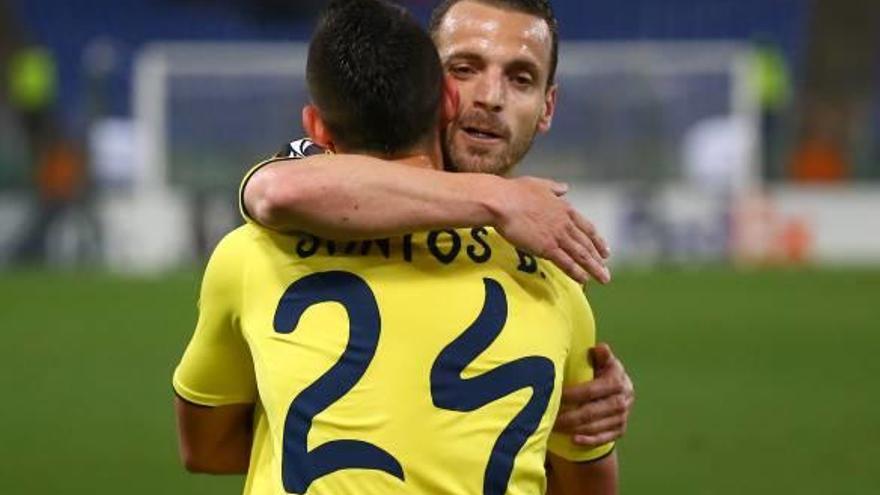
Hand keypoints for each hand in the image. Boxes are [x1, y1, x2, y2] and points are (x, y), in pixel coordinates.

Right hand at [492, 176, 610, 283]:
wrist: (502, 202)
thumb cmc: (515, 192)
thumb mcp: (539, 184)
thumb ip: (554, 188)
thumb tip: (565, 187)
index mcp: (564, 209)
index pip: (586, 227)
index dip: (597, 240)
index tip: (605, 251)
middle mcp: (565, 223)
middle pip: (586, 244)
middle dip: (598, 259)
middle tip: (606, 270)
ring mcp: (557, 236)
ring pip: (581, 255)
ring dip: (594, 268)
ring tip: (603, 279)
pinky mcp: (547, 248)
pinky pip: (566, 262)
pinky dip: (576, 272)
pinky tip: (584, 280)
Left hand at [553, 343, 633, 446]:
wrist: (619, 390)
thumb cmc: (603, 371)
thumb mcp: (603, 360)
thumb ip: (601, 355)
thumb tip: (600, 348)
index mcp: (617, 382)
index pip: (591, 390)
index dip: (571, 395)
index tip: (553, 396)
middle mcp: (622, 401)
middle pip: (591, 412)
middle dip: (568, 417)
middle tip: (549, 418)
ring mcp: (622, 417)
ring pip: (595, 427)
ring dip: (574, 429)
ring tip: (554, 428)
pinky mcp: (620, 430)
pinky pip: (604, 438)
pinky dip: (589, 441)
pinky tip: (573, 440)